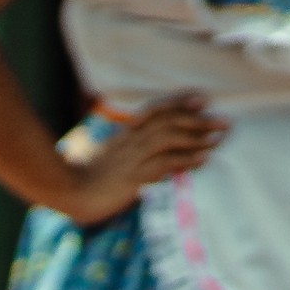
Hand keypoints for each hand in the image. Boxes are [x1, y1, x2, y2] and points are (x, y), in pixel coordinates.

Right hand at [53, 95, 223, 224]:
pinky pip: (162, 165)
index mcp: (124, 134)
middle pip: (166, 122)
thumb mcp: (108, 155)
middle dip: (197, 120)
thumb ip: (128, 146)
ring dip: (196, 137)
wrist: (66, 190)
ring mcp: (131, 158)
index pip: (154, 111)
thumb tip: (153, 147)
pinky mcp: (132, 178)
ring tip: (219, 139)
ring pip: (167, 138)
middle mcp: (129, 141)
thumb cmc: (86, 175)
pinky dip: (185, 160)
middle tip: (224, 121)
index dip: (178, 103)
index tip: (202, 98)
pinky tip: (203, 160)